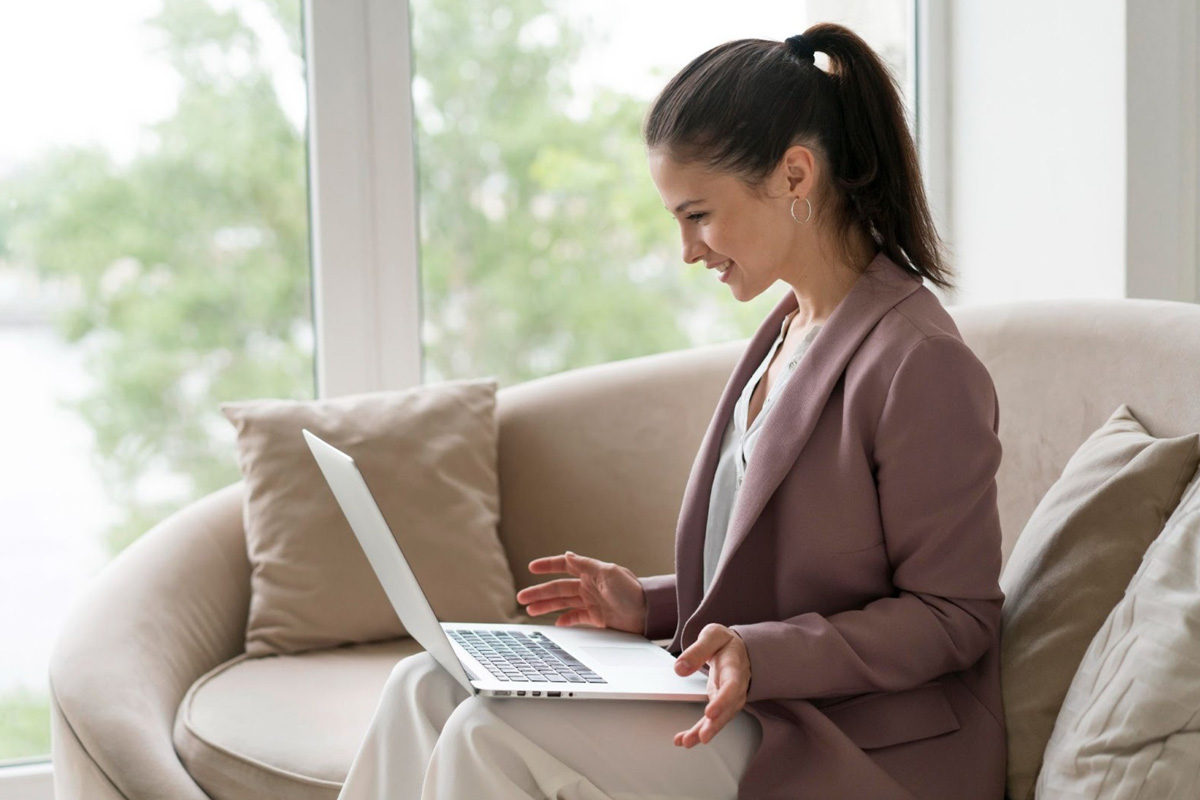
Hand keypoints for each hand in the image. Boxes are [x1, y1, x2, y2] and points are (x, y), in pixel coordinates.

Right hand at [516, 551, 647, 634]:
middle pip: (558, 587)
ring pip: (562, 602)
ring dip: (546, 606)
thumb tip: (567, 554)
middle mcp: (588, 585)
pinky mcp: (596, 617)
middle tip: (521, 597)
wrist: (648, 613)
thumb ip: (586, 565)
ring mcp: (591, 601)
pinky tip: (555, 623)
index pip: (565, 565)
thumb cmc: (631, 591)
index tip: (531, 568)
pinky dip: (565, 620)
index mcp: (591, 572)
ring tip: (529, 610)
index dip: (548, 565)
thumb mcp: (608, 573)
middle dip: (539, 591)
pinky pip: (575, 617)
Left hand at [672, 624, 750, 747]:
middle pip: (728, 709)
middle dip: (715, 725)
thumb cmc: (726, 642)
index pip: (732, 687)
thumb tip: (680, 668)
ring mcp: (729, 698)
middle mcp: (736, 687)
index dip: (722, 701)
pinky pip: (711, 721)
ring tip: (687, 742)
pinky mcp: (720, 705)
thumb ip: (697, 650)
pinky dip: (698, 731)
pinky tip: (684, 739)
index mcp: (735, 667)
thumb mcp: (713, 635)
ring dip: (704, 732)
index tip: (710, 713)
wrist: (740, 648)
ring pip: (720, 719)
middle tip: (702, 737)